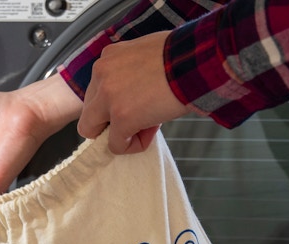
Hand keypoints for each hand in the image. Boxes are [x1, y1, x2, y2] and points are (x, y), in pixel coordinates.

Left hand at [77, 32, 191, 153]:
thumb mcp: (146, 53)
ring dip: (119, 132)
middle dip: (111, 119)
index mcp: (108, 57)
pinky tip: (152, 130)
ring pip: (93, 130)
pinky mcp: (121, 118)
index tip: (139, 101)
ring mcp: (108, 97)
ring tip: (148, 125)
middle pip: (90, 111)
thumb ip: (130, 71)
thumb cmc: (183, 55)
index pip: (98, 89)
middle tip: (139, 117)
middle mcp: (102, 74)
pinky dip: (132, 145)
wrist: (198, 60)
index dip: (117, 101)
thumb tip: (134, 91)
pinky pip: (115, 145)